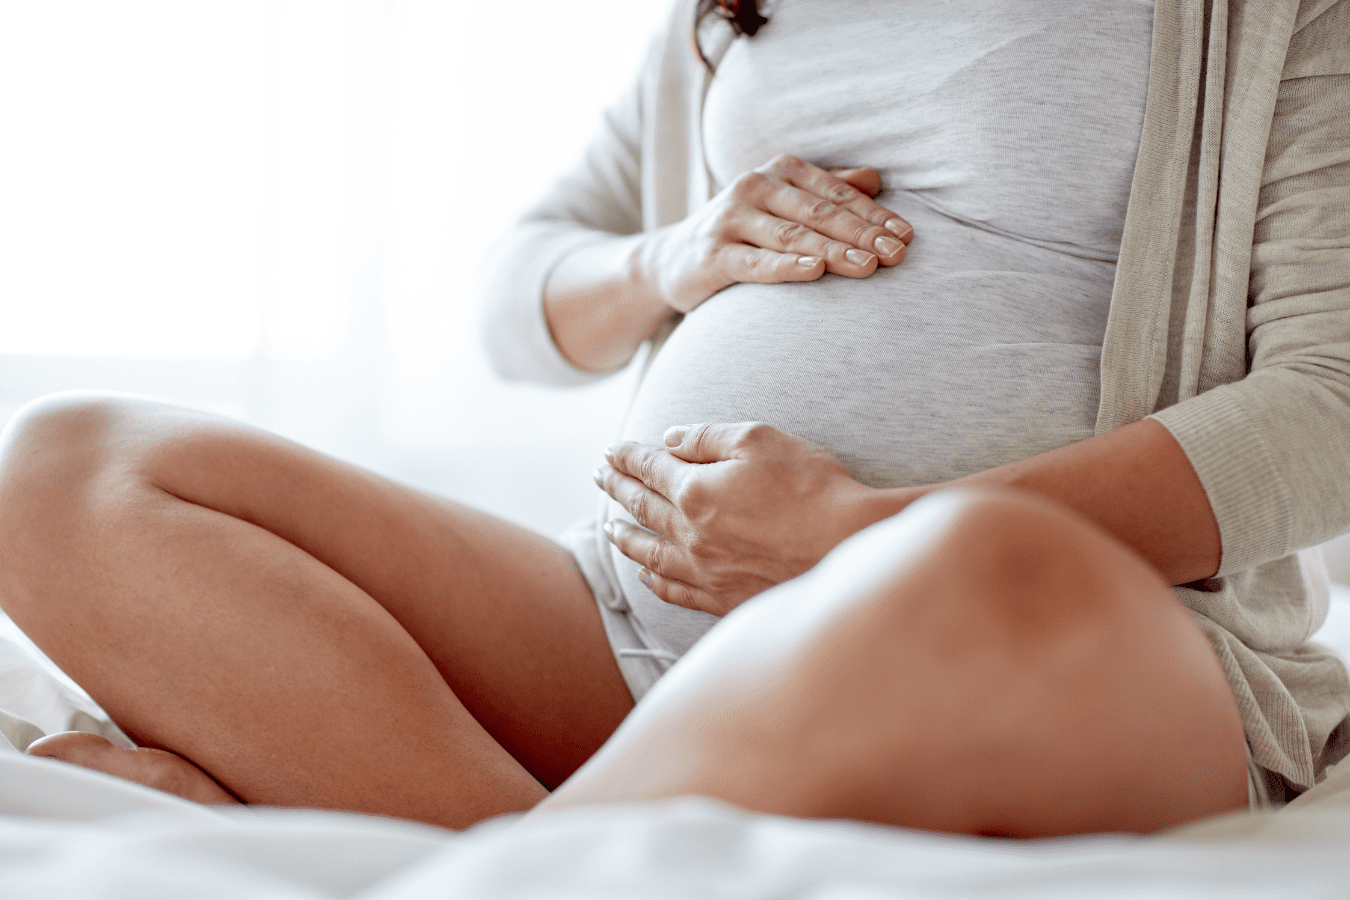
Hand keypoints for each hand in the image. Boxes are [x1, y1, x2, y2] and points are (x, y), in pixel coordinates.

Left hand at [594, 422, 874, 615]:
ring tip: (609, 527)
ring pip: (649, 553)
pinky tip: (645, 574)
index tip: (611, 451)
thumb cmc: (812, 486)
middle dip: (617, 488)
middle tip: (600, 477)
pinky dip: (654, 580)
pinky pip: (675, 590)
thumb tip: (669, 439)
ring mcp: (705, 570)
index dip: (627, 456)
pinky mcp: (724, 597)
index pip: (649, 467)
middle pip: (642, 507)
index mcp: (695, 490)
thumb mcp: (759, 439)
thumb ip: (707, 437)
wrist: (850, 544)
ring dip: (625, 536)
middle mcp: (691, 533)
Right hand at [639, 154, 912, 313]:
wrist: (673, 260)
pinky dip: (786, 266)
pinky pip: (756, 262)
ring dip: (834, 251)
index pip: (837, 194)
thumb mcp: (783, 204)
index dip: (874, 216)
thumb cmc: (742, 232)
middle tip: (898, 255)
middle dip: (863, 235)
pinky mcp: (713, 255)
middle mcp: (754, 187)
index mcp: (779, 171)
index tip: (907, 236)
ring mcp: (731, 220)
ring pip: (793, 236)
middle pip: (820, 213)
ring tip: (869, 266)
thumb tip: (876, 179)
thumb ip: (827, 191)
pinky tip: (815, 270)